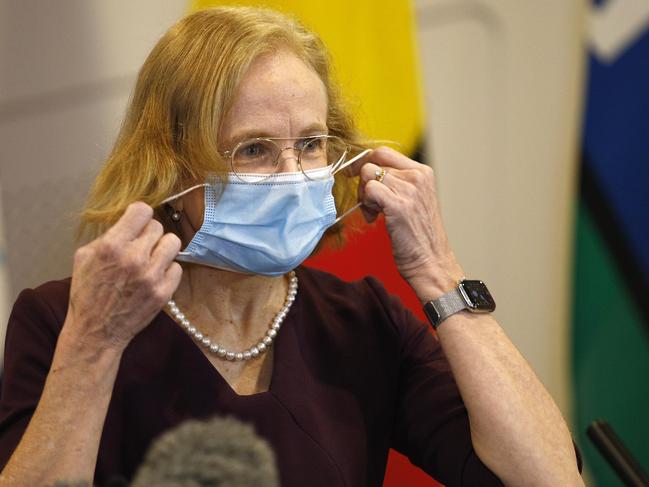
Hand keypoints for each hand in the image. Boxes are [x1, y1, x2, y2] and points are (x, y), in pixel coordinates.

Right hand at [64, 202, 181, 351]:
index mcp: (112, 245)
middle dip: (149, 235)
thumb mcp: (84, 256)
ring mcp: (151, 276)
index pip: (142, 211)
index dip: (140, 215)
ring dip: (162, 249)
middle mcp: (134, 258)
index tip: (137, 223)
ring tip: (151, 259)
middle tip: (140, 247)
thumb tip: (130, 222)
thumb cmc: (88, 292)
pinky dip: (167, 270)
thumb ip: (108, 235)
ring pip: (173, 243)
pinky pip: (177, 267)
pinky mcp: (163, 292)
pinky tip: (155, 276)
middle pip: (158, 226)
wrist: (96, 331)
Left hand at [353, 147, 463, 299]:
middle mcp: (418, 177)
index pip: (384, 152)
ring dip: (365, 195)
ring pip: (369, 175)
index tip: (355, 175)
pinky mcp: (399, 205)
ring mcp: (410, 190)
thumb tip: (368, 172)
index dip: (365, 161)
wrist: (431, 263)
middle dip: (363, 180)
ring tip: (375, 214)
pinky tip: (375, 219)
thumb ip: (397, 184)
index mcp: (423, 172)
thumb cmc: (419, 237)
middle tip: (368, 202)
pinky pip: (370, 190)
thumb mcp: (413, 200)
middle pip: (373, 161)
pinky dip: (366, 204)